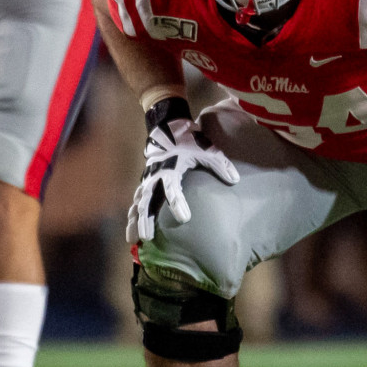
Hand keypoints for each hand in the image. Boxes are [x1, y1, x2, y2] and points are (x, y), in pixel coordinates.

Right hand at [127, 113, 239, 243]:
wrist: (168, 127)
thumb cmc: (188, 139)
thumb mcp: (207, 149)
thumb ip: (220, 164)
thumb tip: (235, 180)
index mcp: (170, 167)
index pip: (173, 188)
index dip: (178, 203)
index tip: (184, 219)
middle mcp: (155, 175)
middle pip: (148, 200)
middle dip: (146, 219)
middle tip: (147, 237)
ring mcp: (148, 179)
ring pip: (138, 203)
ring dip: (135, 220)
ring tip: (132, 239)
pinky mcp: (145, 181)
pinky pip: (136, 200)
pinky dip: (132, 215)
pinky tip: (131, 230)